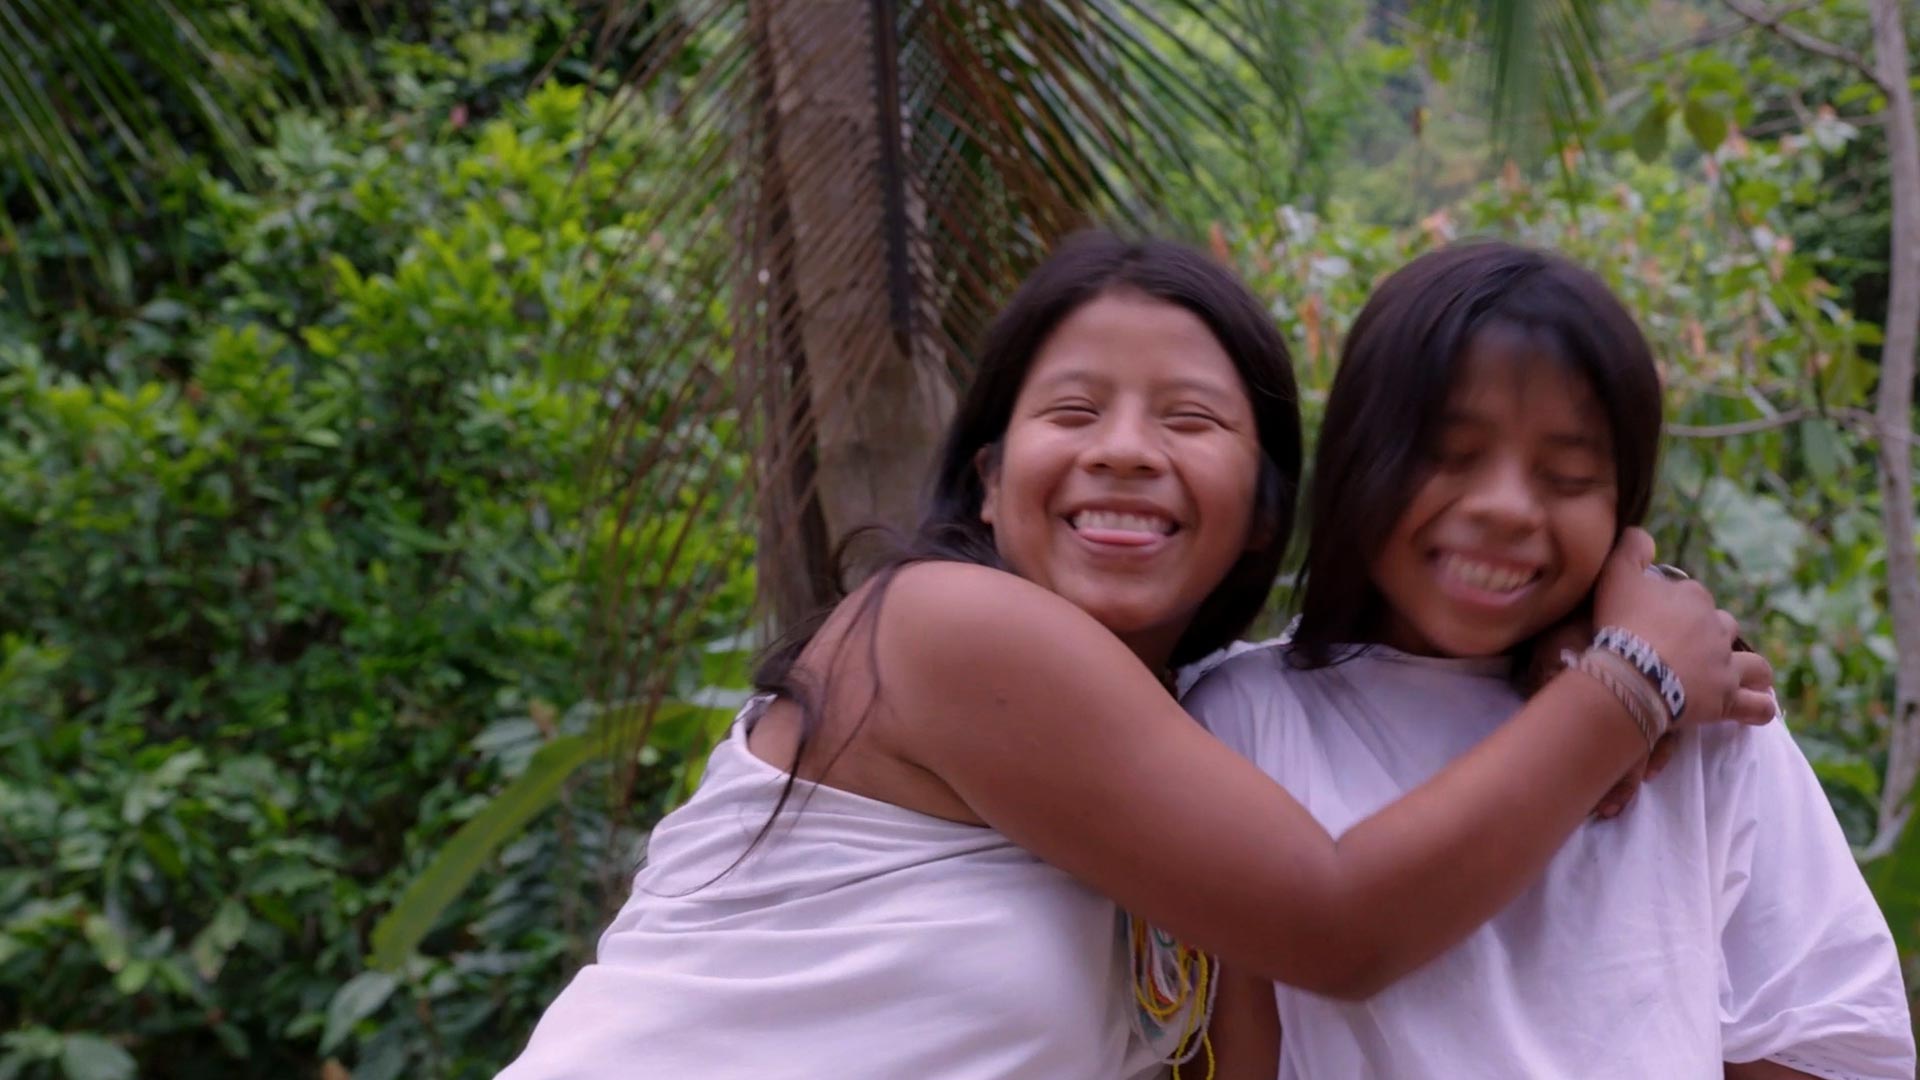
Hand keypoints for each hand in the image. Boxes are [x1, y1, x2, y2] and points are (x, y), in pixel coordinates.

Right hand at [1591, 529, 1774, 729]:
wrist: (1632, 673)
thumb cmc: (1622, 623)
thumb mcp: (1616, 574)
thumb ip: (1631, 548)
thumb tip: (1643, 534)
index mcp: (1694, 597)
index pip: (1692, 597)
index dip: (1674, 608)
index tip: (1654, 621)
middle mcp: (1717, 628)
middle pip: (1724, 628)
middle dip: (1712, 637)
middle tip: (1687, 652)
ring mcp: (1726, 666)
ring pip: (1754, 665)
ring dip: (1749, 670)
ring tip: (1739, 678)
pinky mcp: (1728, 700)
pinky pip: (1757, 707)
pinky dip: (1759, 707)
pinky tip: (1756, 708)